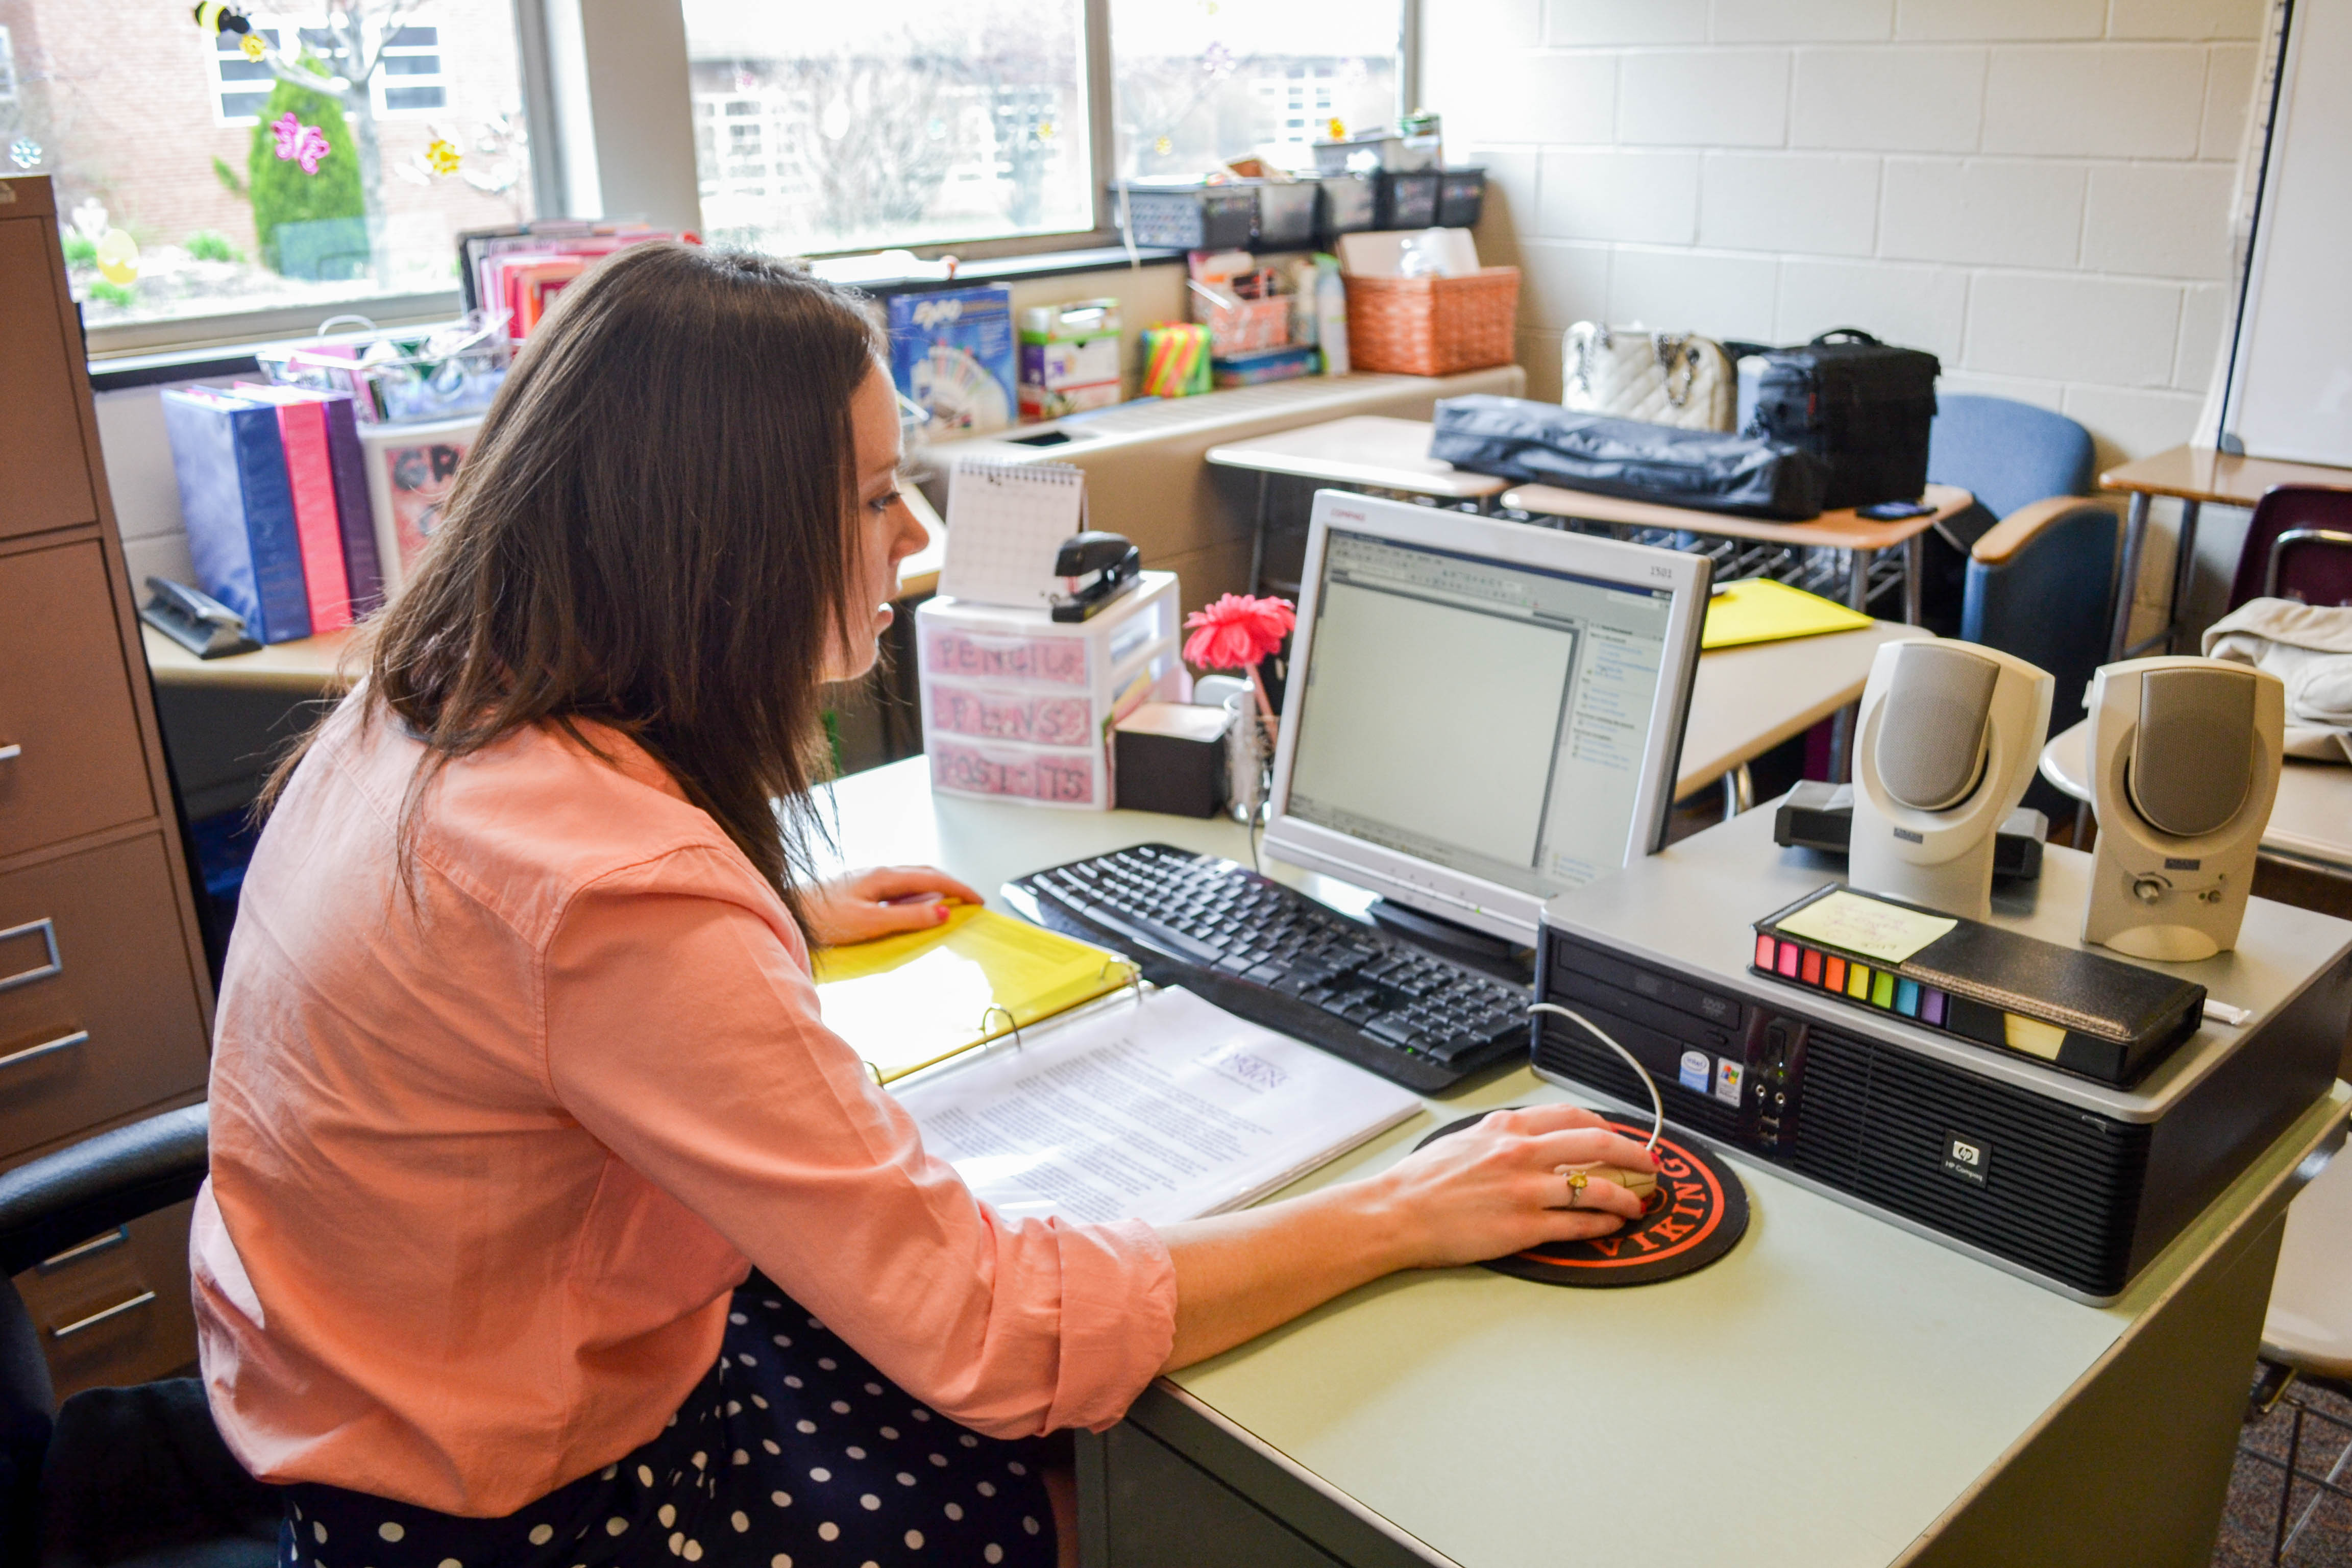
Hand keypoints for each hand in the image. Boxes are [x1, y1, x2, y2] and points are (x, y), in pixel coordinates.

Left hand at [803, 865, 984, 945]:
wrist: (786, 911)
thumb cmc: (822, 918)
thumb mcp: (871, 923)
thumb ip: (908, 918)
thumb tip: (944, 912)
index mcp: (885, 876)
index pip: (934, 878)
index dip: (960, 889)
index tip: (979, 901)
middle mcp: (878, 872)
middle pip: (925, 872)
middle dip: (951, 885)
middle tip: (970, 901)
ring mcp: (867, 878)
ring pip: (911, 877)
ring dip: (934, 887)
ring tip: (948, 904)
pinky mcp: (858, 888)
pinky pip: (897, 886)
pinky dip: (916, 893)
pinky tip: (912, 906)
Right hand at [1372, 1104, 1656, 1269]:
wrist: (1396, 1213)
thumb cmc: (1422, 1181)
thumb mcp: (1465, 1140)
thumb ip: (1501, 1136)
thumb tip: (1530, 1139)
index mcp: (1507, 1128)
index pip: (1570, 1116)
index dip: (1604, 1125)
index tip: (1616, 1134)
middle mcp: (1522, 1153)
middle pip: (1597, 1144)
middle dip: (1633, 1153)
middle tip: (1648, 1163)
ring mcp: (1526, 1190)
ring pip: (1596, 1187)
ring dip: (1626, 1195)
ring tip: (1638, 1202)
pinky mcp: (1525, 1226)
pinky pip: (1579, 1224)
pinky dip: (1604, 1223)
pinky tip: (1613, 1224)